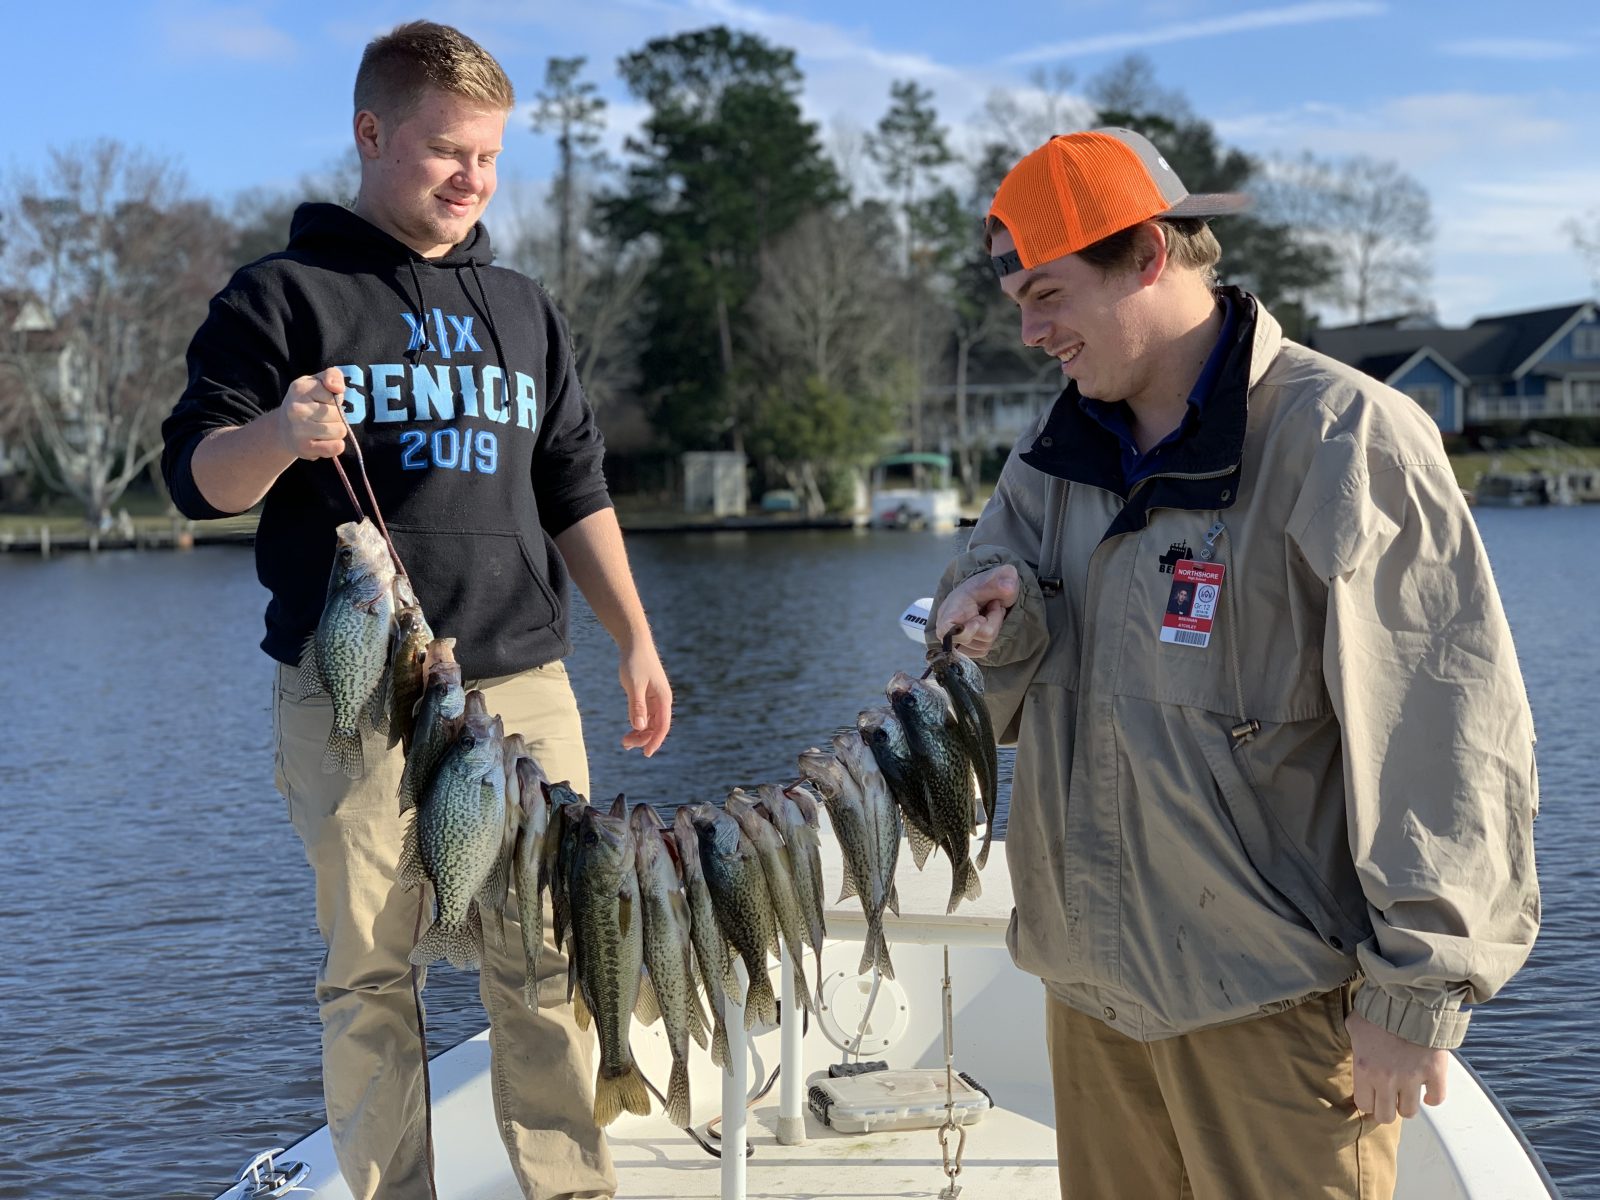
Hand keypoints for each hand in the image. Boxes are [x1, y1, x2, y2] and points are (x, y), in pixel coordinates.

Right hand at [277, 367, 348, 459]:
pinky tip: (324, 441)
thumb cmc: (308, 402)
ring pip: (340, 431)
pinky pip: (336, 448)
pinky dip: (335, 446)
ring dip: (335, 431)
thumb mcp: (318, 382)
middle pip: (339, 415)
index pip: (336, 396)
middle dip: (335, 416)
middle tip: (320, 417)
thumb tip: (337, 388)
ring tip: (321, 428)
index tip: (321, 401)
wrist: (284, 429)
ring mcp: (299, 431)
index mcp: (299, 388)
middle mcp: (296, 410)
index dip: (333, 400)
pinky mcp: (305, 449)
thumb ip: (333, 376)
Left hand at [618, 640, 671, 756]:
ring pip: (649, 722)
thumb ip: (637, 706)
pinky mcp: (646, 695)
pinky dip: (637, 724)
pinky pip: (644, 715)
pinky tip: (629, 731)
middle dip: (643, 738)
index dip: (655, 741)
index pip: (662, 726)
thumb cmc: (635, 662)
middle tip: (625, 744)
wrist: (634, 643)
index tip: (646, 753)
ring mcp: (654, 698)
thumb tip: (639, 727)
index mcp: (663, 698)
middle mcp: (661, 700)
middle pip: (656, 726)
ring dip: (639, 733)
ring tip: (624, 742)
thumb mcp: (634, 685)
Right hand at [935, 564, 1020, 658]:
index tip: (979, 620)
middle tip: (994, 605)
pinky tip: (989, 623)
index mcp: (951, 609)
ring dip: (994, 628)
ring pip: (981, 647)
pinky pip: (982, 651)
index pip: (945, 632)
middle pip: (972, 640)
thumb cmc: (990, 583)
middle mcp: (949, 627)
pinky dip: (991, 638)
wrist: (990, 589)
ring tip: (992, 612)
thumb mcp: (998, 576)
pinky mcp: (966, 647)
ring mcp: (957, 639)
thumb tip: (1008, 587)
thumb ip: (1002, 578)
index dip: (963, 633)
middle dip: (991, 622)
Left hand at [1346, 1010, 1449, 1123]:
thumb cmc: (1379, 1010)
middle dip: (1386, 1109)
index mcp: (1365, 1069)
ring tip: (1406, 1093)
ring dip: (1407, 1104)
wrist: (1409, 999)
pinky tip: (1427, 1091)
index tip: (1372, 1097)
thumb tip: (1358, 1052)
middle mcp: (1387, 1079)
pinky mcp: (1435, 1073)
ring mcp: (1412, 1078)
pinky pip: (1436, 1098)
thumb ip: (1355, 1045)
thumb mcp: (1355, 1026)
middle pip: (1386, 1115)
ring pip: (1409, 1111)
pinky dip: (1432, 1096)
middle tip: (1389, 1099)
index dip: (1368, 1102)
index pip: (1364, 1104)